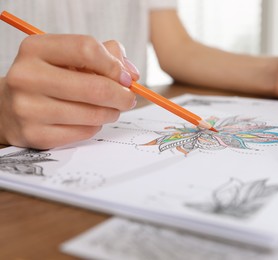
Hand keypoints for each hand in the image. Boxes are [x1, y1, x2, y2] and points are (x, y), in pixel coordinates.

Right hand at [0, 34, 138, 148]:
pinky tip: (89, 120)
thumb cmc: (49, 78)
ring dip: (112, 112)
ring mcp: (28, 108)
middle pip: (95, 87)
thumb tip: (131, 74)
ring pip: (94, 114)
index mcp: (36, 48)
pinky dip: (96, 126)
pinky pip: (84, 132)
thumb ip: (104, 54)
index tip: (126, 77)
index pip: (87, 49)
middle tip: (128, 98)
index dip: (114, 65)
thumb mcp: (69, 56)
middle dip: (122, 95)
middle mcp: (27, 76)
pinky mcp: (36, 134)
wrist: (9, 107)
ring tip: (110, 109)